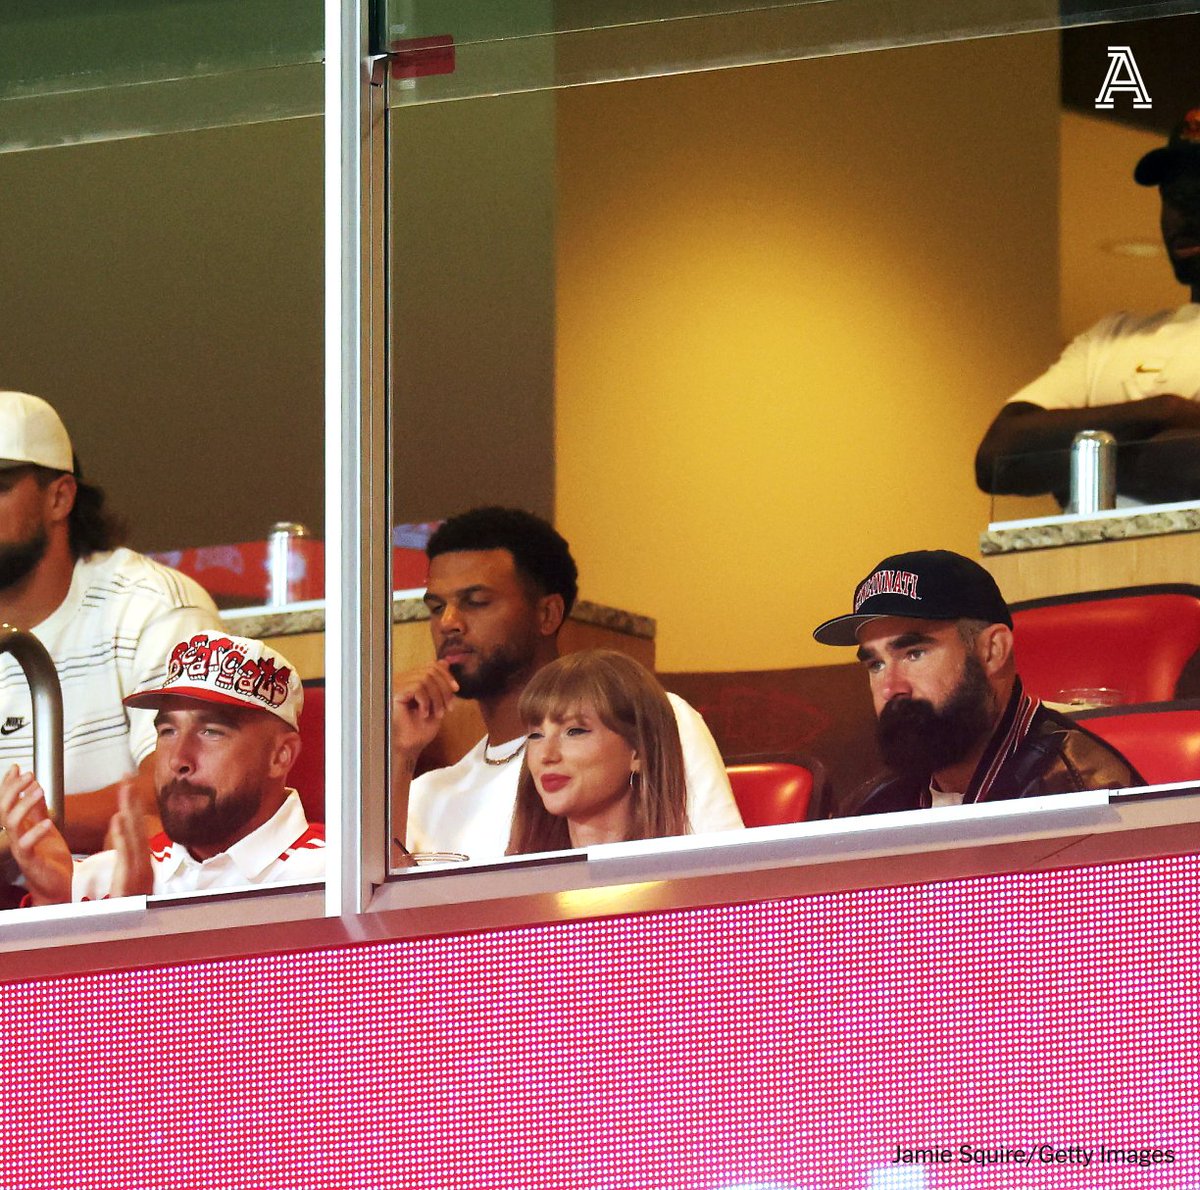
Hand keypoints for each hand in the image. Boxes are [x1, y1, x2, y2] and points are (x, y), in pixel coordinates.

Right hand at [0, 764, 72, 905]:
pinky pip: (27, 845)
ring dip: (23, 805)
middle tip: (28, 775)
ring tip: (37, 791)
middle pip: (4, 811)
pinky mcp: (31, 860)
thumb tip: (35, 788)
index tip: (16, 768)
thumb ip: (38, 810)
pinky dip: (36, 832)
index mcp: (20, 828)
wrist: (57, 886)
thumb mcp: (45, 827)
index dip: (9, 785)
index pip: (8, 803)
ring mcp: (21, 849)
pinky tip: (47, 821)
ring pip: (12, 825)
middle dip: (13, 790)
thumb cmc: (49, 859)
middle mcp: (16, 837)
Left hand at [108, 780, 152, 897]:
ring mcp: (139, 871)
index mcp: (143, 860)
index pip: (137, 826)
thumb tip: (117, 820)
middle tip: (127, 779)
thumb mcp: (129, 872)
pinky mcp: (132, 879)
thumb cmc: (133, 906)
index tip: (127, 784)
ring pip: (134, 837)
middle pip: (138, 826)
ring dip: (130, 814)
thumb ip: (123, 846)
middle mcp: (144, 863)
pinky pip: (128, 853)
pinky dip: (125, 837)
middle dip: (132, 802)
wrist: (139, 935)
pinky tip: (120, 822)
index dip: (132, 804)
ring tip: (125, 794)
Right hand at [391, 661, 458, 766]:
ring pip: (426, 679)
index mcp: (412, 680)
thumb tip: (444, 662)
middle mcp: (403, 680)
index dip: (446, 675)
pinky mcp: (394, 693)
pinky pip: (418, 687)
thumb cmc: (419, 729)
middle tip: (449, 707)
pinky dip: (426, 702)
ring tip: (437, 714)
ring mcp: (397, 685)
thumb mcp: (436, 703)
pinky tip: (423, 714)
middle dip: (444, 688)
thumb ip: (440, 684)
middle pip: (430, 670)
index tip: (456, 689)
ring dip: (437, 698)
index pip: (431, 666)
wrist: (408, 748)